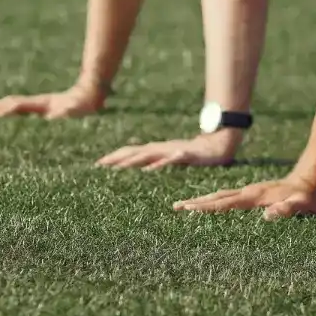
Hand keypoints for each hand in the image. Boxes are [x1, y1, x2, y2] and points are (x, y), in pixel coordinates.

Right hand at [0, 83, 105, 119]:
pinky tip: (11, 120)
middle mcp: (39, 103)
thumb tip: (54, 115)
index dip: (3, 110)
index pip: (17, 105)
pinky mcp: (46, 109)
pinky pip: (26, 111)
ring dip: (3, 110)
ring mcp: (42, 105)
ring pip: (18, 106)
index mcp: (42, 104)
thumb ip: (66, 111)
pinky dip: (15, 113)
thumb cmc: (84, 104)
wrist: (92, 92)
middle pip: (13, 103)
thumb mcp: (76, 109)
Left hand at [95, 131, 239, 170]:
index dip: (116, 156)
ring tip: (120, 166)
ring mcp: (172, 150)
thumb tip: (141, 166)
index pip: (132, 152)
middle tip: (101, 164)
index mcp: (156, 150)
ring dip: (134, 160)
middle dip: (118, 158)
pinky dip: (160, 163)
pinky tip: (151, 168)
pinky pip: (171, 159)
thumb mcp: (170, 157)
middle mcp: (161, 148)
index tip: (98, 163)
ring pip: (150, 155)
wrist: (216, 146)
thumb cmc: (192, 154)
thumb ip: (156, 160)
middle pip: (136, 152)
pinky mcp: (185, 154)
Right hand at [172, 175, 315, 218]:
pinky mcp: (252, 194)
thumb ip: (288, 209)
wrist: (312, 180)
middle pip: (217, 197)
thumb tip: (268, 215)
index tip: (188, 209)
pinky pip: (228, 198)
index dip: (207, 207)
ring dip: (202, 201)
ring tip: (184, 205)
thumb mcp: (303, 205)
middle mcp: (248, 192)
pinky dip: (213, 201)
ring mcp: (249, 192)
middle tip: (175, 207)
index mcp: (255, 197)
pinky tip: (208, 206)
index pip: (226, 203)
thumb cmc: (308, 197)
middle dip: (196, 202)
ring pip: (220, 196)